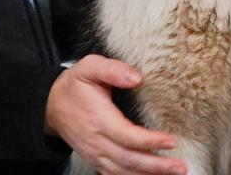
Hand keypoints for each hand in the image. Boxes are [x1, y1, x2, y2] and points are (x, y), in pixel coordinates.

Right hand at [45, 55, 184, 174]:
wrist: (50, 104)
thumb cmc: (74, 85)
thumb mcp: (90, 67)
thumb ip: (112, 69)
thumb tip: (136, 78)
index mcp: (98, 119)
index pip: (126, 136)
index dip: (149, 141)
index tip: (171, 141)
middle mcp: (96, 141)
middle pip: (128, 159)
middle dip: (155, 166)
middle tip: (180, 167)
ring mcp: (94, 153)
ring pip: (122, 171)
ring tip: (173, 173)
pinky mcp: (95, 159)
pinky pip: (114, 174)